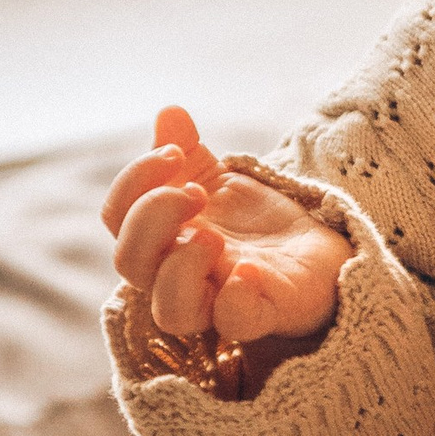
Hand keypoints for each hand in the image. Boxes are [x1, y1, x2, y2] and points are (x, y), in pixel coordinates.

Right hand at [104, 106, 348, 382]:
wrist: (317, 250)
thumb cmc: (255, 223)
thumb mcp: (219, 179)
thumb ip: (186, 152)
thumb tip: (170, 112)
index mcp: (161, 238)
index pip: (117, 217)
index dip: (133, 183)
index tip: (173, 152)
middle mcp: (179, 273)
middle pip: (130, 262)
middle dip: (152, 217)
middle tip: (195, 193)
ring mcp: (218, 299)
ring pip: (170, 309)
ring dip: (180, 267)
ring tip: (213, 237)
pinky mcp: (262, 314)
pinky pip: (235, 323)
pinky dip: (235, 301)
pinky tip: (249, 270)